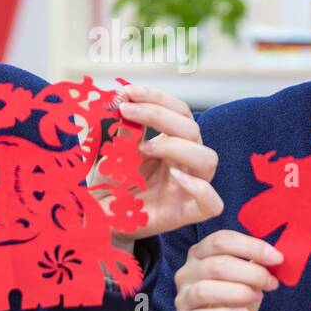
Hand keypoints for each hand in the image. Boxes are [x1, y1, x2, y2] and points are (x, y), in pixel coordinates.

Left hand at [110, 85, 222, 240]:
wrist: (99, 219)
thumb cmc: (110, 185)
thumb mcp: (114, 150)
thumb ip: (124, 128)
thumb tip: (127, 98)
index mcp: (172, 144)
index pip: (179, 112)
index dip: (158, 97)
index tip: (128, 92)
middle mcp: (185, 163)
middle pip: (193, 129)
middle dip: (159, 114)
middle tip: (127, 111)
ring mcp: (189, 188)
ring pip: (208, 159)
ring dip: (177, 146)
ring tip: (145, 147)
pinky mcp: (186, 214)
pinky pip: (212, 203)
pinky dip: (200, 188)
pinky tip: (175, 177)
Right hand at [174, 230, 280, 310]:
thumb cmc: (233, 303)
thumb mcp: (247, 281)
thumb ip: (256, 266)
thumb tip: (274, 257)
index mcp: (200, 253)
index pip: (221, 240)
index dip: (251, 246)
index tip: (277, 258)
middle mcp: (186, 272)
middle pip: (216, 265)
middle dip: (251, 272)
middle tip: (271, 282)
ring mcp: (182, 297)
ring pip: (205, 289)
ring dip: (238, 292)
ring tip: (258, 296)